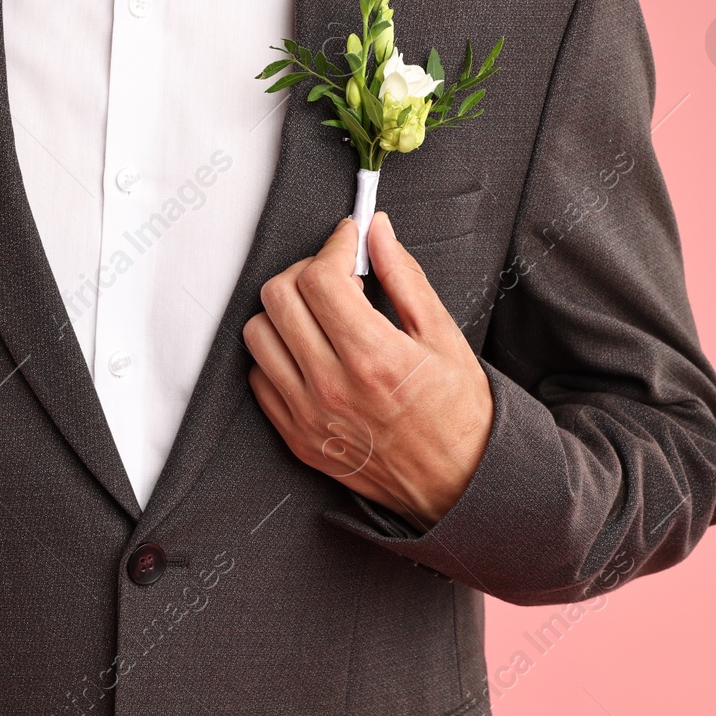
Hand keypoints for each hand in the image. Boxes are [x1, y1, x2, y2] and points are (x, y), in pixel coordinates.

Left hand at [243, 214, 493, 527]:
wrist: (456, 485)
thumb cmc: (457, 413)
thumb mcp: (443, 336)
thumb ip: (404, 277)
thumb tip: (376, 231)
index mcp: (374, 357)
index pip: (320, 278)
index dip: (334, 245)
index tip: (349, 240)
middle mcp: (332, 386)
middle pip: (278, 297)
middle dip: (306, 270)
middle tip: (336, 273)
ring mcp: (307, 415)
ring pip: (258, 333)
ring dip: (285, 310)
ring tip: (320, 312)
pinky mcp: (294, 436)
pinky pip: (259, 376)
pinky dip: (278, 353)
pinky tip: (310, 350)